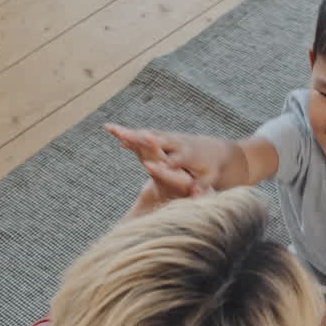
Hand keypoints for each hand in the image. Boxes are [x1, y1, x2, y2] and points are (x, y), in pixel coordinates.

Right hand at [106, 124, 224, 196]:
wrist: (214, 149)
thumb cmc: (211, 169)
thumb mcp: (209, 179)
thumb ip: (202, 187)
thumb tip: (197, 196)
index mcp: (188, 155)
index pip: (174, 160)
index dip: (162, 164)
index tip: (148, 166)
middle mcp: (176, 143)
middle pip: (157, 141)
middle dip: (141, 139)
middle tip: (124, 136)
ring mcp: (168, 138)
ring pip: (147, 134)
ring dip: (130, 132)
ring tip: (112, 129)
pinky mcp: (162, 137)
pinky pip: (144, 135)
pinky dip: (131, 134)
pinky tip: (114, 133)